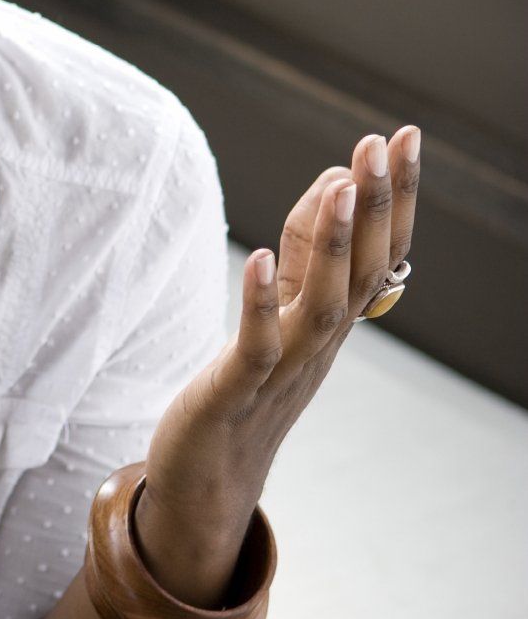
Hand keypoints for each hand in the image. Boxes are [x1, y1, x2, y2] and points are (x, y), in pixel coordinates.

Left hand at [139, 126, 420, 547]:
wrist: (212, 481)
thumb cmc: (247, 388)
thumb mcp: (283, 311)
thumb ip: (306, 253)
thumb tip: (333, 183)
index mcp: (333, 323)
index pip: (379, 253)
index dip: (396, 198)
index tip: (405, 137)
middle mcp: (319, 345)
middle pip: (363, 271)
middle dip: (377, 206)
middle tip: (384, 143)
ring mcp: (281, 372)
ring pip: (321, 307)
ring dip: (332, 245)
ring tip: (340, 186)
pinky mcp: (234, 395)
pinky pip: (255, 348)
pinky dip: (259, 302)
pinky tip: (257, 256)